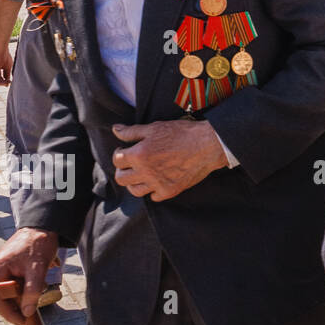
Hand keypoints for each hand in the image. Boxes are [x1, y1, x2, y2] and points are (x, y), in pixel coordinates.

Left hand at [0, 46, 12, 85]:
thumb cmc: (4, 57)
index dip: (4, 80)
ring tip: (7, 83)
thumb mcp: (7, 67)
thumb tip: (8, 80)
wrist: (1, 52)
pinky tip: (4, 82)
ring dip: (1, 83)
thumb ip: (6, 74)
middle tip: (8, 83)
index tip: (9, 81)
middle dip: (2, 82)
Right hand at [0, 228, 58, 323]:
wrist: (45, 224)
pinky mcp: (13, 263)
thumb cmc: (40, 242)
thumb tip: (26, 311)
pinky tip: (40, 279)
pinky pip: (18, 279)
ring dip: (25, 292)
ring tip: (39, 288)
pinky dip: (28, 283)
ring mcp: (5, 265)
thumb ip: (32, 290)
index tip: (22, 321)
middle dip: (17, 303)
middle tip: (31, 311)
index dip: (8, 313)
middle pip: (3, 295)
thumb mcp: (38, 268)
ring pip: (12, 287)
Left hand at [112, 119, 228, 201]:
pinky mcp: (170, 191)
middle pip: (121, 178)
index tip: (126, 151)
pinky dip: (153, 191)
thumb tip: (115, 130)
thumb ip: (132, 131)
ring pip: (135, 190)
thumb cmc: (183, 133)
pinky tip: (158, 181)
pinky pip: (153, 197)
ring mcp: (157, 183)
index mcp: (139, 154)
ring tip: (143, 174)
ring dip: (135, 182)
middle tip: (132, 164)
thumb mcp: (155, 127)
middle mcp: (145, 171)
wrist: (209, 145)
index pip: (117, 160)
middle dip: (123, 170)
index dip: (120, 153)